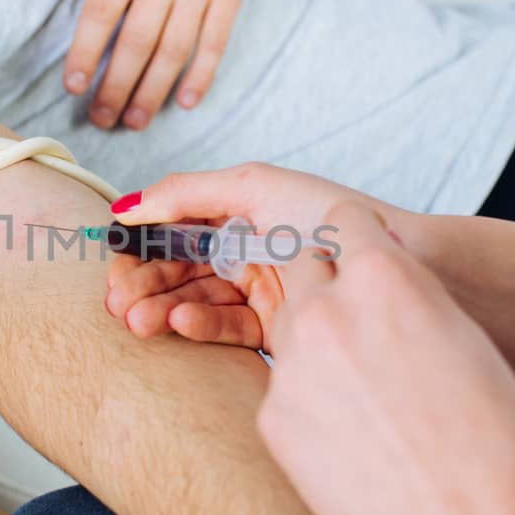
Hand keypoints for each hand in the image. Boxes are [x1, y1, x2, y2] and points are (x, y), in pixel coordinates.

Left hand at [34, 0, 252, 129]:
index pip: (102, 10)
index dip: (85, 52)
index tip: (73, 87)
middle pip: (138, 39)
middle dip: (118, 84)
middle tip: (103, 117)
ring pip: (175, 47)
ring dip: (153, 90)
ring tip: (135, 120)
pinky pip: (215, 42)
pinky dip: (201, 75)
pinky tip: (183, 102)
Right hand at [105, 164, 408, 351]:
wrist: (399, 261)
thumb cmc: (329, 216)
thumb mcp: (254, 186)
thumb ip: (186, 193)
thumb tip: (124, 205)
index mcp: (237, 214)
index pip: (171, 234)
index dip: (139, 251)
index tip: (115, 268)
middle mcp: (245, 250)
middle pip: (177, 271)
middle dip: (143, 286)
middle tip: (118, 304)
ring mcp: (261, 290)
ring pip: (195, 301)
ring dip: (162, 309)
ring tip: (139, 321)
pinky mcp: (277, 328)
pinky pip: (226, 328)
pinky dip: (198, 325)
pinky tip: (180, 324)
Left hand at [258, 202, 514, 514]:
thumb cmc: (490, 442)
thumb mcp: (464, 338)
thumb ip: (412, 297)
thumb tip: (383, 280)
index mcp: (385, 278)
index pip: (344, 220)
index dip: (356, 243)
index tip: (359, 259)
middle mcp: (327, 309)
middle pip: (302, 268)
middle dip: (328, 288)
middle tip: (362, 331)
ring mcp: (292, 365)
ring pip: (290, 329)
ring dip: (316, 345)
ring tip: (366, 395)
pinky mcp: (272, 417)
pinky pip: (284, 390)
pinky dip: (309, 404)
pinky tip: (351, 440)